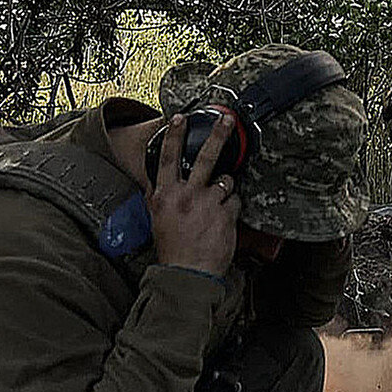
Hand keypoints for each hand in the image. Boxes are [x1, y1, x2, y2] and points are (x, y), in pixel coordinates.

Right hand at [149, 114, 239, 275]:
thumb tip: (157, 181)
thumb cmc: (172, 248)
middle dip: (218, 135)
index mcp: (164, 196)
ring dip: (225, 187)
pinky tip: (223, 220)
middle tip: (227, 120)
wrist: (187, 273)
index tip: (180, 118)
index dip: (174, 136)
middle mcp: (185, 196)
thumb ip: (159, 196)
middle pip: (205, 157)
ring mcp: (207, 204)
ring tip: (216, 205)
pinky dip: (232, 208)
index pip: (168, 158)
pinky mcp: (226, 214)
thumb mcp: (157, 218)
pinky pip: (235, 200)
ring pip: (226, 180)